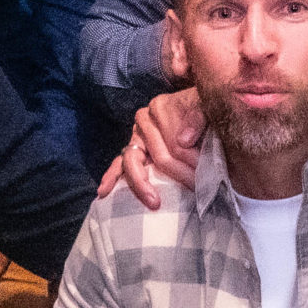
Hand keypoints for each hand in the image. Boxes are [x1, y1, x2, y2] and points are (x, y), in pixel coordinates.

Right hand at [96, 89, 204, 205]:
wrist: (202, 112)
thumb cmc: (202, 111)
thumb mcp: (204, 106)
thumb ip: (197, 118)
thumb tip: (183, 141)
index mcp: (158, 108)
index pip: (170, 140)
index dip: (187, 158)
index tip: (203, 171)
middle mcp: (143, 122)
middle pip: (156, 154)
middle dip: (175, 173)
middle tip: (193, 186)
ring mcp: (136, 138)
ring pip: (132, 163)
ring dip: (143, 184)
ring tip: (152, 201)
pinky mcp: (133, 152)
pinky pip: (120, 165)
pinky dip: (112, 177)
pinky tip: (104, 191)